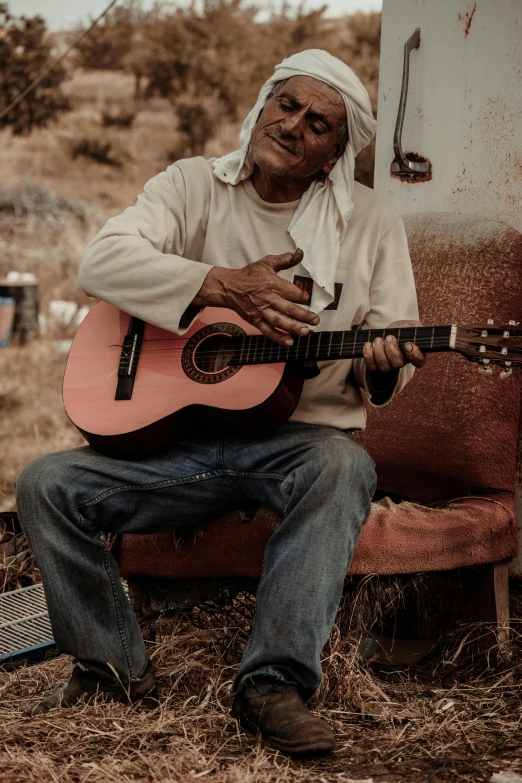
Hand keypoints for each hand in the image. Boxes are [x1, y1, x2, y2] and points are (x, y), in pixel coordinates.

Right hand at [192, 249, 319, 345]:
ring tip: (306, 331)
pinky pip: (267, 330)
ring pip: (279, 321)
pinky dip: (278, 337)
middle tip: (316, 320)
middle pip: (288, 308)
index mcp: (272, 284)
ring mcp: (261, 311)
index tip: (308, 299)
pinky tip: (289, 341)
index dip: (302, 296)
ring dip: (293, 327)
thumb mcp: (267, 263)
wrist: (228, 287)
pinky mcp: (255, 320)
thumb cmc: (249, 275)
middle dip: (304, 315)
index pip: (292, 292)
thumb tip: (300, 252)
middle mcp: (268, 298)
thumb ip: (285, 259)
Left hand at [363, 319, 426, 372]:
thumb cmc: (402, 330)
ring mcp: (389, 366)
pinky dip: (368, 355)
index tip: (408, 344)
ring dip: (379, 351)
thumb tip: (418, 329)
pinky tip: (369, 345)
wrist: (387, 332)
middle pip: (398, 363)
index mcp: (415, 354)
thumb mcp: (411, 325)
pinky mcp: (377, 366)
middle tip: (389, 337)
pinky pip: (371, 366)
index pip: (419, 361)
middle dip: (391, 349)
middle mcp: (402, 362)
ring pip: (384, 366)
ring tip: (378, 339)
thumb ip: (417, 328)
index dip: (413, 355)